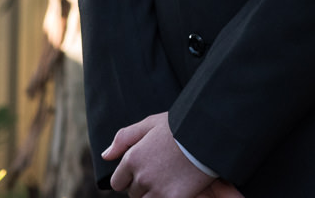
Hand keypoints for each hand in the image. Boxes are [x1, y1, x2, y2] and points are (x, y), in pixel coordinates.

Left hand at [101, 114, 235, 197]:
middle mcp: (141, 177)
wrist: (209, 133)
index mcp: (132, 158)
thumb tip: (105, 155)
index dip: (129, 177)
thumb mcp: (150, 123)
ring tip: (168, 180)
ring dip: (153, 194)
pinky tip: (176, 187)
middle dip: (143, 185)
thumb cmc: (180, 125)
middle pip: (133, 193)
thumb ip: (124, 138)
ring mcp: (157, 190)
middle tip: (160, 172)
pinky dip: (166, 197)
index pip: (118, 182)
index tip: (143, 170)